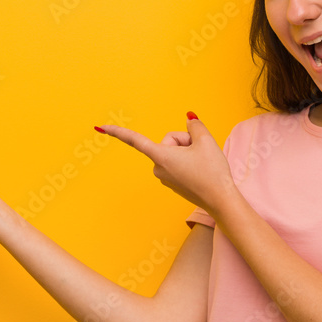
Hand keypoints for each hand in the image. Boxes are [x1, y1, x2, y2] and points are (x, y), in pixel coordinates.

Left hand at [98, 112, 238, 217]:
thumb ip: (194, 125)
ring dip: (188, 152)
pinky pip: (177, 163)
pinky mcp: (172, 183)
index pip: (135, 140)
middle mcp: (158, 169)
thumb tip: (189, 120)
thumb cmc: (213, 172)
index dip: (118, 131)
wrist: (221, 201)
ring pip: (174, 152)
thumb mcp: (206, 141)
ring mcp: (164, 178)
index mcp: (161, 157)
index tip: (100, 127)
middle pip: (169, 141)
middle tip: (200, 153)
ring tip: (202, 165)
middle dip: (185, 142)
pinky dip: (189, 162)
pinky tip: (201, 171)